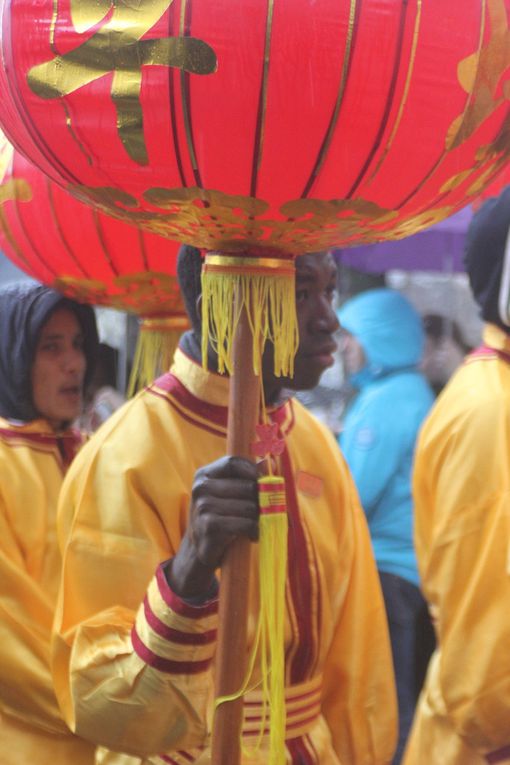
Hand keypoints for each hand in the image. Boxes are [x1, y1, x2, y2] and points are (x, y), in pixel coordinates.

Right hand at [166, 456, 258, 599]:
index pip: (233, 463)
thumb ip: (245, 477)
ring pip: (249, 507)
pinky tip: (253, 535)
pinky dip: (255, 531)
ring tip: (256, 525)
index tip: (264, 482)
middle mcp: (201, 488)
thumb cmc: (219, 517)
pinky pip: (245, 524)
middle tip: (265, 510)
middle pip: (247, 486)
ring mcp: (203, 507)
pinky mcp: (210, 526)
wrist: (199, 549)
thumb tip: (267, 462)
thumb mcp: (228, 494)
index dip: (253, 471)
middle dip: (261, 500)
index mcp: (204, 475)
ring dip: (259, 518)